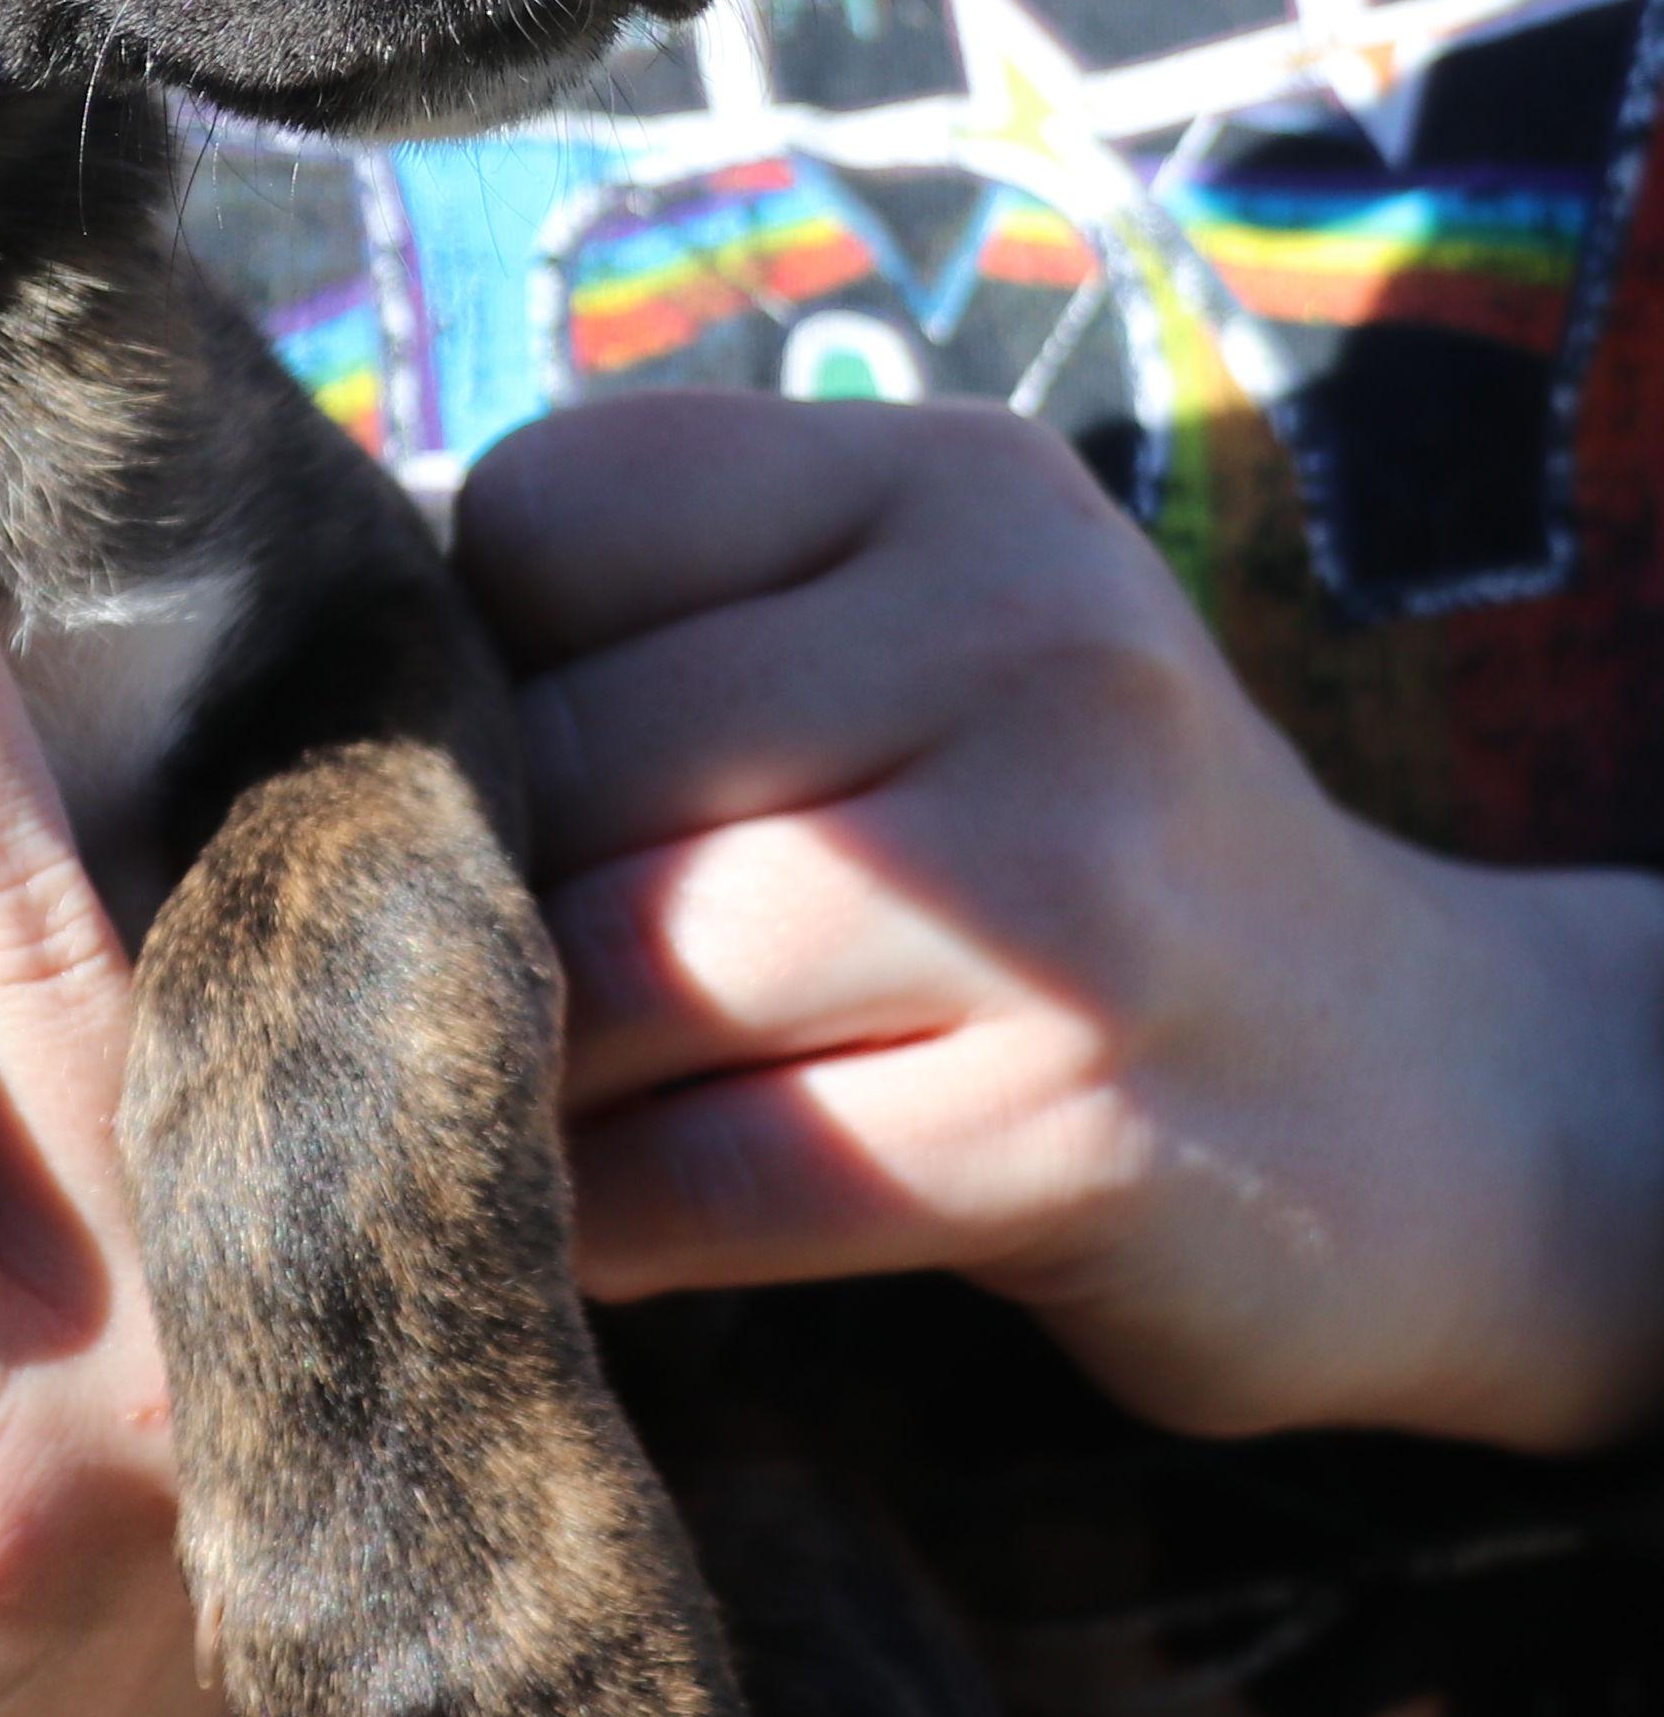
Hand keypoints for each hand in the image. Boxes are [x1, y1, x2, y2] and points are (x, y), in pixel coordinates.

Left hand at [457, 389, 1663, 1451]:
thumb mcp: (905, 650)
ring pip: (612, 964)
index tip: (476, 780)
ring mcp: (1061, 886)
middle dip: (455, 891)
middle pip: (560, 755)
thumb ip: (655, 638)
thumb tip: (294, 714)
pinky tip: (584, 1233)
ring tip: (472, 1102)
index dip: (459, 664)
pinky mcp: (1072, 1124)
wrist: (1423, 1100)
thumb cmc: (1055, 864)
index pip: (540, 517)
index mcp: (944, 483)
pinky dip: (605, 1223)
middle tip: (408, 978)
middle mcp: (1021, 635)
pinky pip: (712, 1177)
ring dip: (505, 1066)